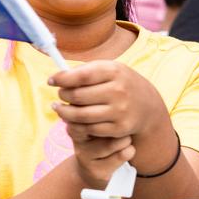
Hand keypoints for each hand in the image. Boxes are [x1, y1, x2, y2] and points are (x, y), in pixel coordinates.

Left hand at [48, 60, 168, 187]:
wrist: (147, 105)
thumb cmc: (120, 82)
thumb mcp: (108, 69)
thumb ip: (85, 70)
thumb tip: (58, 76)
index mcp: (114, 72)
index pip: (81, 76)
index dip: (62, 79)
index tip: (51, 80)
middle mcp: (118, 91)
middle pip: (78, 96)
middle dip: (63, 95)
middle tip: (60, 95)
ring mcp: (120, 111)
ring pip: (81, 115)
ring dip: (64, 113)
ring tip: (59, 108)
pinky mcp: (119, 129)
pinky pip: (89, 129)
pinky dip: (76, 125)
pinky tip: (71, 120)